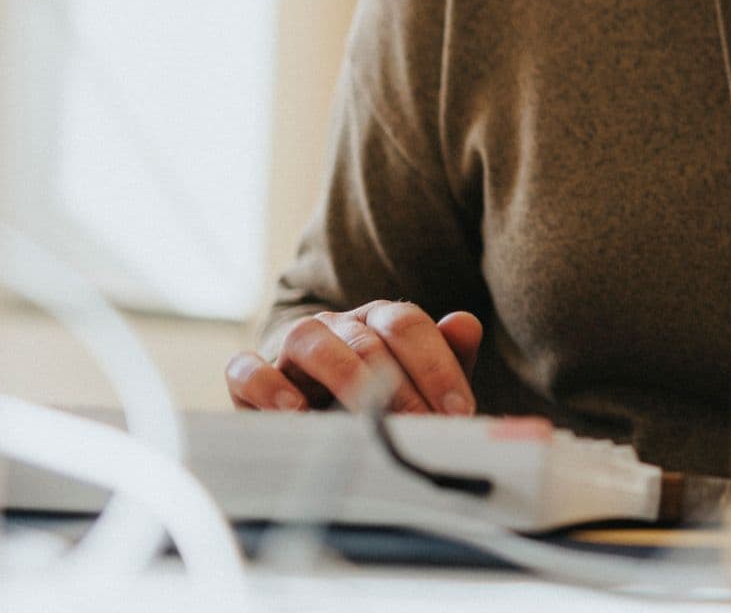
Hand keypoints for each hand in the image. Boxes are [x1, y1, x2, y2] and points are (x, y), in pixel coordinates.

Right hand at [226, 301, 482, 415]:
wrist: (312, 419)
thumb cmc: (375, 400)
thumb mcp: (417, 384)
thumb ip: (447, 356)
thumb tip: (466, 323)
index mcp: (378, 321)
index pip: (408, 324)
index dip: (436, 365)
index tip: (458, 411)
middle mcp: (336, 326)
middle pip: (367, 336)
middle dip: (399, 384)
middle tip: (421, 426)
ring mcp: (291, 349)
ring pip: (309, 338)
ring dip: (341, 374)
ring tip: (363, 415)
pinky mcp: (250, 379)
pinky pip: (247, 369)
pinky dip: (268, 385)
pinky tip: (293, 412)